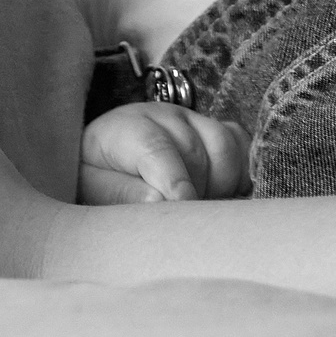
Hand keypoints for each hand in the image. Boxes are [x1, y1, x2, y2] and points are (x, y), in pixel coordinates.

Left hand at [79, 103, 248, 203]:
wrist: (106, 159)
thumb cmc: (98, 178)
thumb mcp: (93, 188)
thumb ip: (121, 193)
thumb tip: (158, 201)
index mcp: (127, 127)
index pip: (156, 146)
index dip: (174, 179)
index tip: (182, 205)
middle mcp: (165, 117)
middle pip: (195, 150)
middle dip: (196, 189)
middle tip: (186, 219)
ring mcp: (194, 121)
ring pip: (225, 148)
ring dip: (220, 184)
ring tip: (200, 206)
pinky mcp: (216, 130)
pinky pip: (242, 145)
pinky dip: (240, 173)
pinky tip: (224, 194)